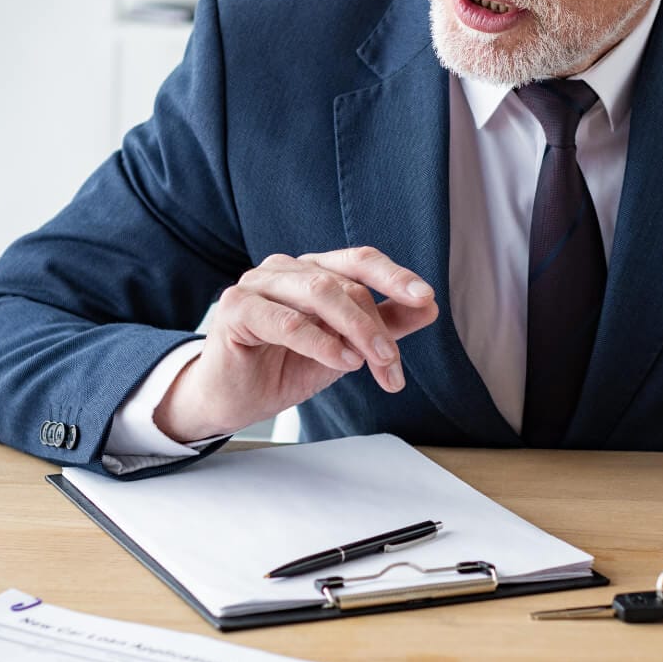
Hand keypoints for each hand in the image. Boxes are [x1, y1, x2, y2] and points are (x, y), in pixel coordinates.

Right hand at [155, 246, 439, 440]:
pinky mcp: (235, 308)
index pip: (360, 261)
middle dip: (376, 326)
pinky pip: (287, 321)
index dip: (395, 276)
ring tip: (375, 362)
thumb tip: (429, 307)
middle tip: (393, 364)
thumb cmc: (283, 367)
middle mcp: (285, 268)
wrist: (233, 400)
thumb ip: (384, 326)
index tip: (426, 298)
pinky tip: (342, 360)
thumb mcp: (344, 348)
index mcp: (312, 270)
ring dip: (356, 331)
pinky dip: (321, 341)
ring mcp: (257, 283)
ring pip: (320, 293)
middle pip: (345, 283)